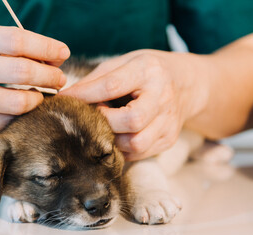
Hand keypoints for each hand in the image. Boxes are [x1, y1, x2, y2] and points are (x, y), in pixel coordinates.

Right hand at [0, 22, 69, 133]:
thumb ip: (12, 43)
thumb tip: (55, 58)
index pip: (18, 41)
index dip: (47, 48)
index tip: (63, 53)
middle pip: (21, 72)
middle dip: (50, 76)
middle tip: (60, 79)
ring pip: (18, 102)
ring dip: (39, 98)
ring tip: (42, 94)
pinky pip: (7, 121)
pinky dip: (21, 114)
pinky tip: (23, 107)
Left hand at [60, 50, 208, 160]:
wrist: (187, 84)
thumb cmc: (147, 71)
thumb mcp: (124, 63)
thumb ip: (96, 79)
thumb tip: (66, 97)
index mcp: (148, 70)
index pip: (112, 85)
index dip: (85, 95)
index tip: (65, 99)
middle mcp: (162, 96)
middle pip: (131, 119)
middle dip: (104, 121)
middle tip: (93, 116)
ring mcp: (168, 121)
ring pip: (136, 143)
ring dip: (113, 139)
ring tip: (106, 127)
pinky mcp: (168, 139)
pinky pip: (139, 153)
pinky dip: (122, 148)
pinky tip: (117, 135)